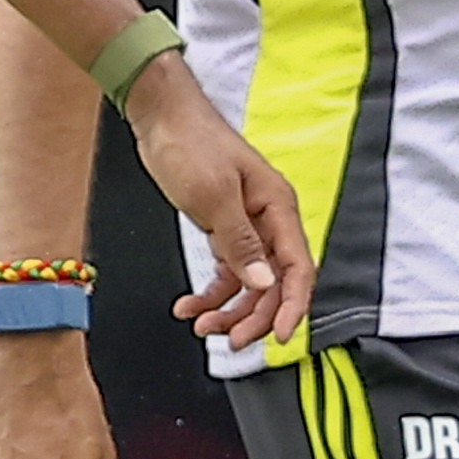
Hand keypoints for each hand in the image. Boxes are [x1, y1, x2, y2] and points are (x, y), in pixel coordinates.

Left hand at [120, 57, 309, 347]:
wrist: (161, 118)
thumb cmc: (191, 144)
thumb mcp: (214, 196)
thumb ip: (240, 243)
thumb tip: (264, 284)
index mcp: (278, 209)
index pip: (298, 269)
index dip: (293, 307)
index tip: (281, 338)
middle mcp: (268, 221)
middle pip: (274, 284)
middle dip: (254, 316)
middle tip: (231, 340)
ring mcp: (246, 227)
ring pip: (249, 284)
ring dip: (229, 310)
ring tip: (201, 326)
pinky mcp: (223, 229)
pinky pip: (226, 272)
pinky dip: (209, 294)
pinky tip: (188, 306)